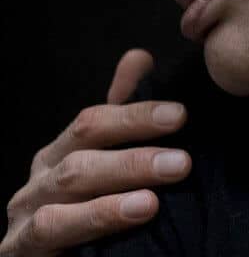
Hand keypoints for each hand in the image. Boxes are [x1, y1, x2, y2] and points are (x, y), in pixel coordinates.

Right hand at [3, 50, 190, 256]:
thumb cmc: (90, 208)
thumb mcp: (111, 161)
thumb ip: (124, 114)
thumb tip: (139, 57)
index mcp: (61, 153)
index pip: (93, 123)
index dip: (135, 115)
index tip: (180, 115)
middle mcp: (40, 181)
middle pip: (81, 160)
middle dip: (133, 160)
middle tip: (182, 163)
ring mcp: (25, 218)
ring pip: (65, 198)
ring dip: (111, 200)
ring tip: (152, 203)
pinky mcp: (20, 252)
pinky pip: (51, 232)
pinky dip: (90, 224)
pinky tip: (126, 221)